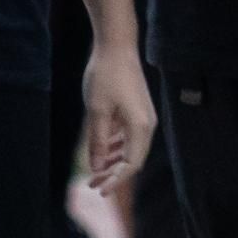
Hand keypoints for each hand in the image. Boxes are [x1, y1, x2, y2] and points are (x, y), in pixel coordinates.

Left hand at [80, 42, 152, 194]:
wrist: (117, 46)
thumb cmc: (105, 76)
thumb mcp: (96, 111)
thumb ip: (97, 142)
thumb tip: (97, 168)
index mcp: (140, 127)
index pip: (131, 165)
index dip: (115, 181)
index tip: (99, 191)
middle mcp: (147, 125)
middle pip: (132, 160)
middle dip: (112, 174)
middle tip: (90, 184)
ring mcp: (144, 117)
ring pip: (130, 149)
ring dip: (113, 161)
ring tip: (94, 172)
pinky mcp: (138, 110)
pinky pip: (129, 136)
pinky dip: (116, 146)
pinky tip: (102, 150)